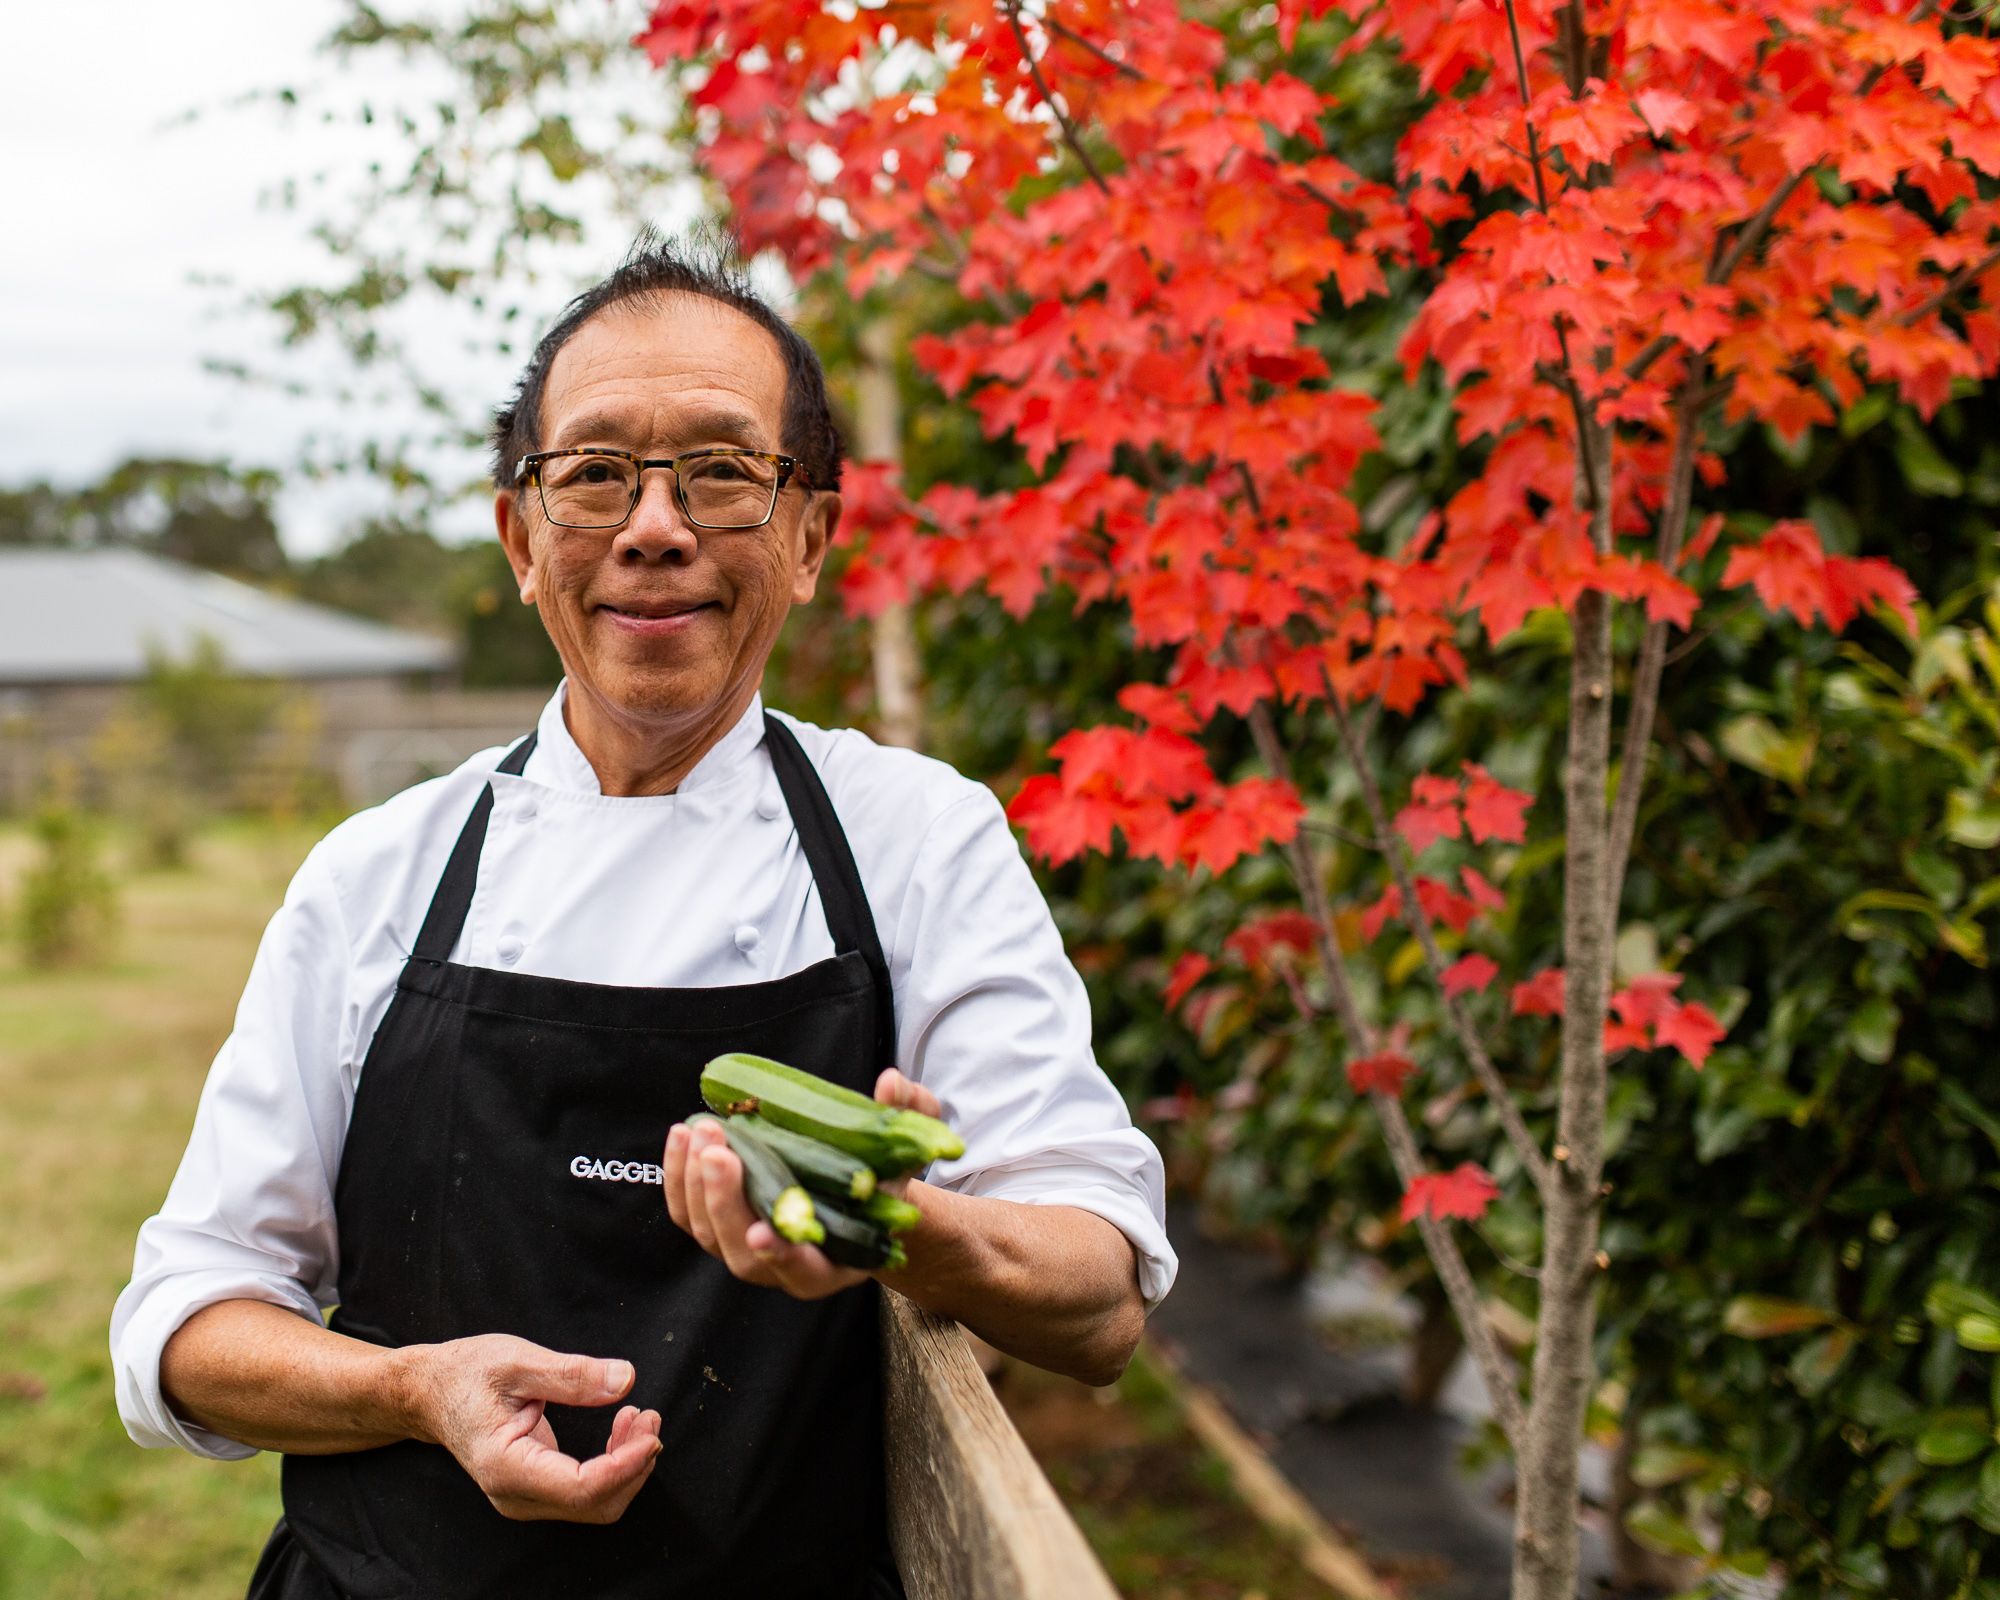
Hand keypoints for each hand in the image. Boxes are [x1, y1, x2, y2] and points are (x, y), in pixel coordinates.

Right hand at [403, 1334, 660, 1522]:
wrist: (430, 1393)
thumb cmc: (466, 1374)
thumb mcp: (517, 1361)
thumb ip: (571, 1374)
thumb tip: (624, 1380)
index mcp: (505, 1466)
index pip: (580, 1488)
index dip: (624, 1467)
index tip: (651, 1436)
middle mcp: (514, 1494)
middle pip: (595, 1504)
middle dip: (633, 1466)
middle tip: (649, 1417)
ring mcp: (525, 1496)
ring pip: (595, 1503)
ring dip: (628, 1466)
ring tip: (640, 1418)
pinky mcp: (536, 1487)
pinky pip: (586, 1491)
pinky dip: (613, 1465)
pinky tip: (621, 1429)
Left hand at [660, 1069, 938, 1298]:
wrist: (852, 1193)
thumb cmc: (882, 1178)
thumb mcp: (906, 1147)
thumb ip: (911, 1117)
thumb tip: (890, 1083)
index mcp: (836, 1261)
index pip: (804, 1271)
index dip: (783, 1256)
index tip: (764, 1233)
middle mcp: (785, 1266)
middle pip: (741, 1253)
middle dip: (726, 1202)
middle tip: (721, 1152)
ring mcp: (746, 1249)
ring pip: (708, 1233)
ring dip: (697, 1184)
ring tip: (703, 1131)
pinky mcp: (719, 1225)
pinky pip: (688, 1212)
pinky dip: (679, 1177)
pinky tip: (682, 1135)